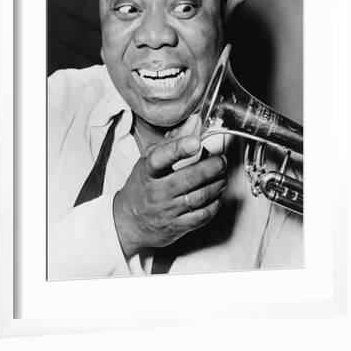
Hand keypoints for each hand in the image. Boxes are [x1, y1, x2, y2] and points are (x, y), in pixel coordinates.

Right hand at [113, 130, 226, 257]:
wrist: (129, 222)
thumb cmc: (141, 187)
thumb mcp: (147, 161)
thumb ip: (170, 143)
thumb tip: (193, 123)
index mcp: (147, 172)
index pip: (160, 158)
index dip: (178, 149)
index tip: (195, 142)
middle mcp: (156, 191)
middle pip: (188, 178)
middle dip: (211, 167)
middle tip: (221, 160)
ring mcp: (166, 210)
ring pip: (199, 197)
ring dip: (217, 185)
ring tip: (222, 176)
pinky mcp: (176, 227)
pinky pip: (201, 216)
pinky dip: (214, 205)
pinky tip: (216, 196)